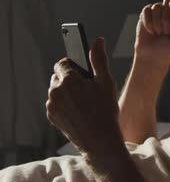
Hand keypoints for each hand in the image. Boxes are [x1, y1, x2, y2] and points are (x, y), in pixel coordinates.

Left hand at [46, 38, 120, 156]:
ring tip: (85, 102)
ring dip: (67, 92)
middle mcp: (55, 91)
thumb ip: (99, 59)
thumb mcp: (106, 82)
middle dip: (70, 79)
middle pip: (58, 76)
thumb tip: (98, 40)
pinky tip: (80, 111)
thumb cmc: (106, 111)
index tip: (84, 73)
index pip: (63, 63)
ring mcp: (52, 105)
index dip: (74, 66)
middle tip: (88, 89)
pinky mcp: (52, 116)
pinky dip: (65, 104)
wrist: (100, 140)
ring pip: (57, 90)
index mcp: (68, 79)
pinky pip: (56, 104)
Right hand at [135, 0, 169, 68]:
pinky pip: (146, 10)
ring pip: (157, 6)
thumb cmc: (169, 50)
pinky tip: (150, 31)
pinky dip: (148, 22)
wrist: (152, 57)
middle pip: (169, 1)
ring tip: (159, 33)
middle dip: (167, 18)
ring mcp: (160, 11)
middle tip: (166, 32)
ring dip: (157, 23)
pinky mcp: (147, 13)